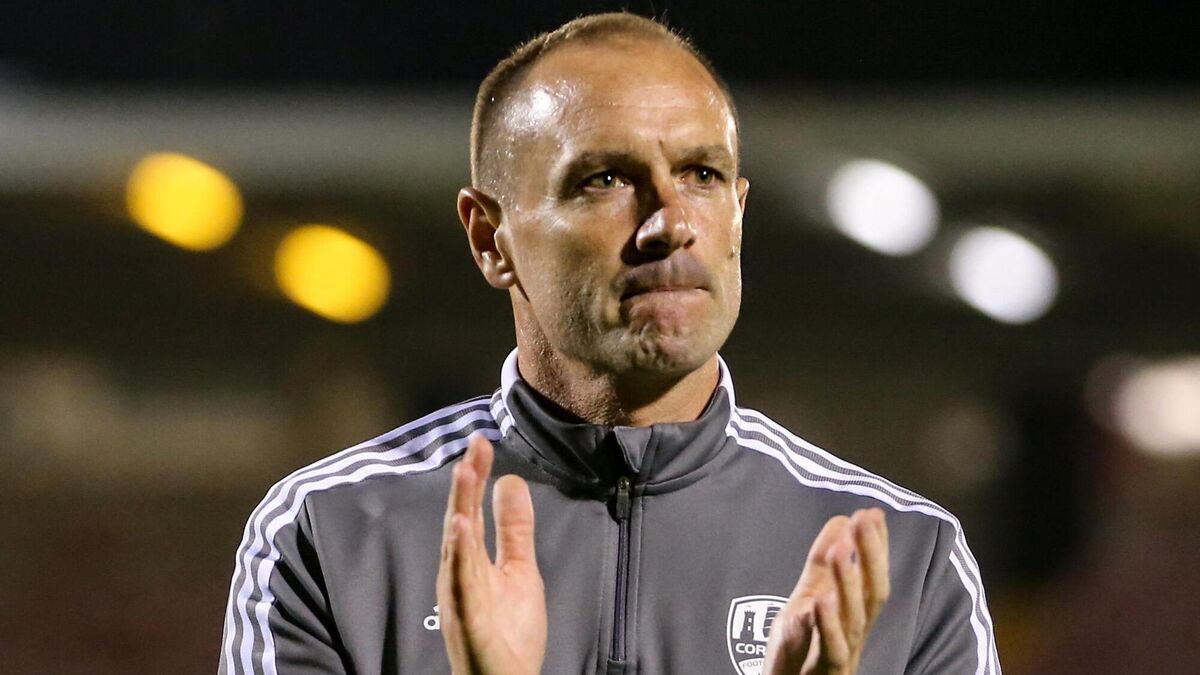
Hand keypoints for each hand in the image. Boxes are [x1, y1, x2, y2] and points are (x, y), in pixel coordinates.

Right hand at [437, 434, 546, 674]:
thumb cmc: (506, 633)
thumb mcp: (518, 571)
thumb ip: (514, 530)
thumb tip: (510, 481)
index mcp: (470, 561)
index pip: (471, 510)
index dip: (475, 476)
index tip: (482, 441)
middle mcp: (458, 575)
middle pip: (461, 521)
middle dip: (466, 484)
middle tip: (474, 446)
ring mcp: (459, 597)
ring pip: (457, 547)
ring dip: (459, 509)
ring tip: (465, 473)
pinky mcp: (467, 621)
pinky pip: (460, 586)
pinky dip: (458, 557)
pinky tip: (460, 529)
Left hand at [763, 509, 889, 673]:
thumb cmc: (798, 650)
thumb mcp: (807, 598)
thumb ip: (821, 565)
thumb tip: (840, 520)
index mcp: (854, 615)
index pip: (872, 575)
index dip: (876, 546)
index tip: (873, 513)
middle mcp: (855, 633)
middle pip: (872, 593)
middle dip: (871, 556)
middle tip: (864, 520)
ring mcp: (843, 655)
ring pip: (854, 619)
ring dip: (847, 583)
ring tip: (839, 549)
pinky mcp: (824, 674)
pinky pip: (830, 650)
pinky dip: (826, 625)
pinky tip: (821, 600)